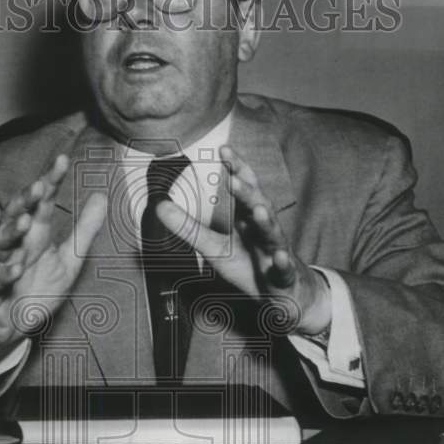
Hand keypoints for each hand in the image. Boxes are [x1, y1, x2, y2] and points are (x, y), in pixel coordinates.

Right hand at [0, 154, 106, 371]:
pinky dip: (4, 272)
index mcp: (34, 233)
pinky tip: (16, 267)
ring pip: (1, 242)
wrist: (10, 325)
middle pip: (16, 214)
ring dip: (12, 230)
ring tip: (26, 219)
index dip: (51, 180)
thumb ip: (85, 229)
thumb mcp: (70, 258)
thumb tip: (101, 195)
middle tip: (40, 185)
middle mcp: (15, 244)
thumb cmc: (37, 288)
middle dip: (26, 199)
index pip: (42, 201)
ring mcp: (0, 263)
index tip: (63, 159)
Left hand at [155, 144, 330, 335]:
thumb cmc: (250, 264)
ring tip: (258, 209)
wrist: (284, 294)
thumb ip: (188, 227)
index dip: (236, 169)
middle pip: (258, 205)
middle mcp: (264, 229)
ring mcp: (276, 251)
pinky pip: (283, 269)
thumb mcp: (214, 247)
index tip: (224, 149)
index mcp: (249, 218)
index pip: (245, 187)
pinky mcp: (282, 276)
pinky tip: (279, 257)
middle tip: (233, 178)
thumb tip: (159, 206)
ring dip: (265, 221)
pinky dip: (281, 262)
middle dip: (247, 192)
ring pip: (272, 233)